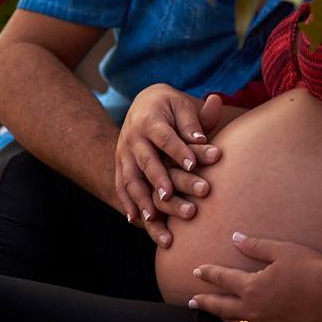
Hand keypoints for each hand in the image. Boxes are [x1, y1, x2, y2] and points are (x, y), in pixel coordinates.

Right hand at [115, 85, 223, 246]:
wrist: (141, 102)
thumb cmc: (169, 106)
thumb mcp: (181, 105)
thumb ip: (193, 121)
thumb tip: (201, 139)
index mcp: (150, 120)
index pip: (165, 138)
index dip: (178, 151)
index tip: (193, 165)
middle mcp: (133, 138)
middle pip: (145, 161)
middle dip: (158, 179)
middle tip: (169, 196)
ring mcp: (123, 153)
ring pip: (130, 178)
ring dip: (140, 198)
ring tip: (153, 217)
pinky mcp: (120, 165)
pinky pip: (120, 186)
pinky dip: (127, 203)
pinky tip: (137, 219)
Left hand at [188, 232, 321, 321]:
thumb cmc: (312, 268)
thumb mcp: (283, 251)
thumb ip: (256, 246)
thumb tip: (236, 238)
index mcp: (252, 287)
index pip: (222, 279)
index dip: (208, 274)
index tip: (196, 271)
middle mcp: (254, 311)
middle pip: (221, 308)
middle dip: (204, 303)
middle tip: (192, 302)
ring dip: (225, 319)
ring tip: (218, 315)